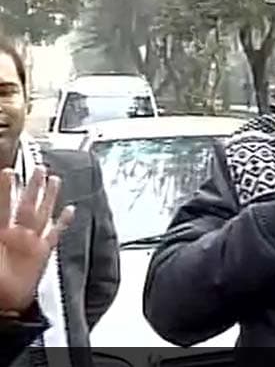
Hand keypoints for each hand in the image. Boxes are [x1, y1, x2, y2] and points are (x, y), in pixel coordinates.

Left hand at [0, 167, 72, 313]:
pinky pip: (55, 234)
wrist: (6, 304)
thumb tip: (0, 226)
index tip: (8, 172)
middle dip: (32, 187)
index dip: (5, 190)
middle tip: (37, 168)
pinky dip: (64, 222)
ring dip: (48, 198)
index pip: (4, 207)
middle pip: (27, 205)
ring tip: (54, 180)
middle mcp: (17, 234)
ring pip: (42, 214)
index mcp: (0, 234)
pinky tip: (70, 211)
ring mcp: (31, 242)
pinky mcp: (43, 252)